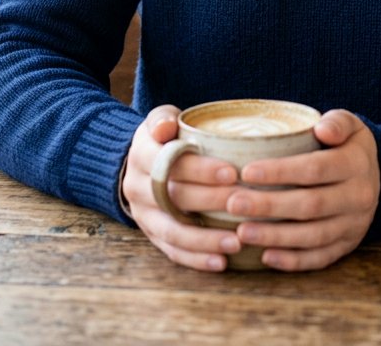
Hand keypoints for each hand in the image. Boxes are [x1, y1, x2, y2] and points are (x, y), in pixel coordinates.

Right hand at [122, 105, 241, 271]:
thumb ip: (163, 118)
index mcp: (140, 154)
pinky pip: (172, 251)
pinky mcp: (151, 235)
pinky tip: (221, 262)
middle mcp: (136, 187)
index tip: (231, 173)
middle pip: (174, 198)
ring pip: (172, 231)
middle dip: (211, 201)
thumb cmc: (163, 138)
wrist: (138, 164)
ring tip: (237, 242)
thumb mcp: (160, 119)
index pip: (169, 162)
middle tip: (243, 203)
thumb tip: (166, 127)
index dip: (200, 169)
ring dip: (205, 240)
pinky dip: (196, 259)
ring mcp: (143, 215)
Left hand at [227, 109, 379, 271]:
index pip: (315, 169)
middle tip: (233, 204)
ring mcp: (354, 225)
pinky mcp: (347, 245)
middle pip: (310, 205)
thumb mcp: (349, 124)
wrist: (376, 175)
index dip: (281, 172)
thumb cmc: (348, 144)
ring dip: (276, 237)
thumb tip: (321, 130)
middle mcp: (359, 197)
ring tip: (242, 232)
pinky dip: (293, 261)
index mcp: (356, 164)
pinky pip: (320, 258)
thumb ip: (337, 122)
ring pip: (313, 236)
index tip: (247, 171)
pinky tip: (265, 256)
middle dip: (269, 206)